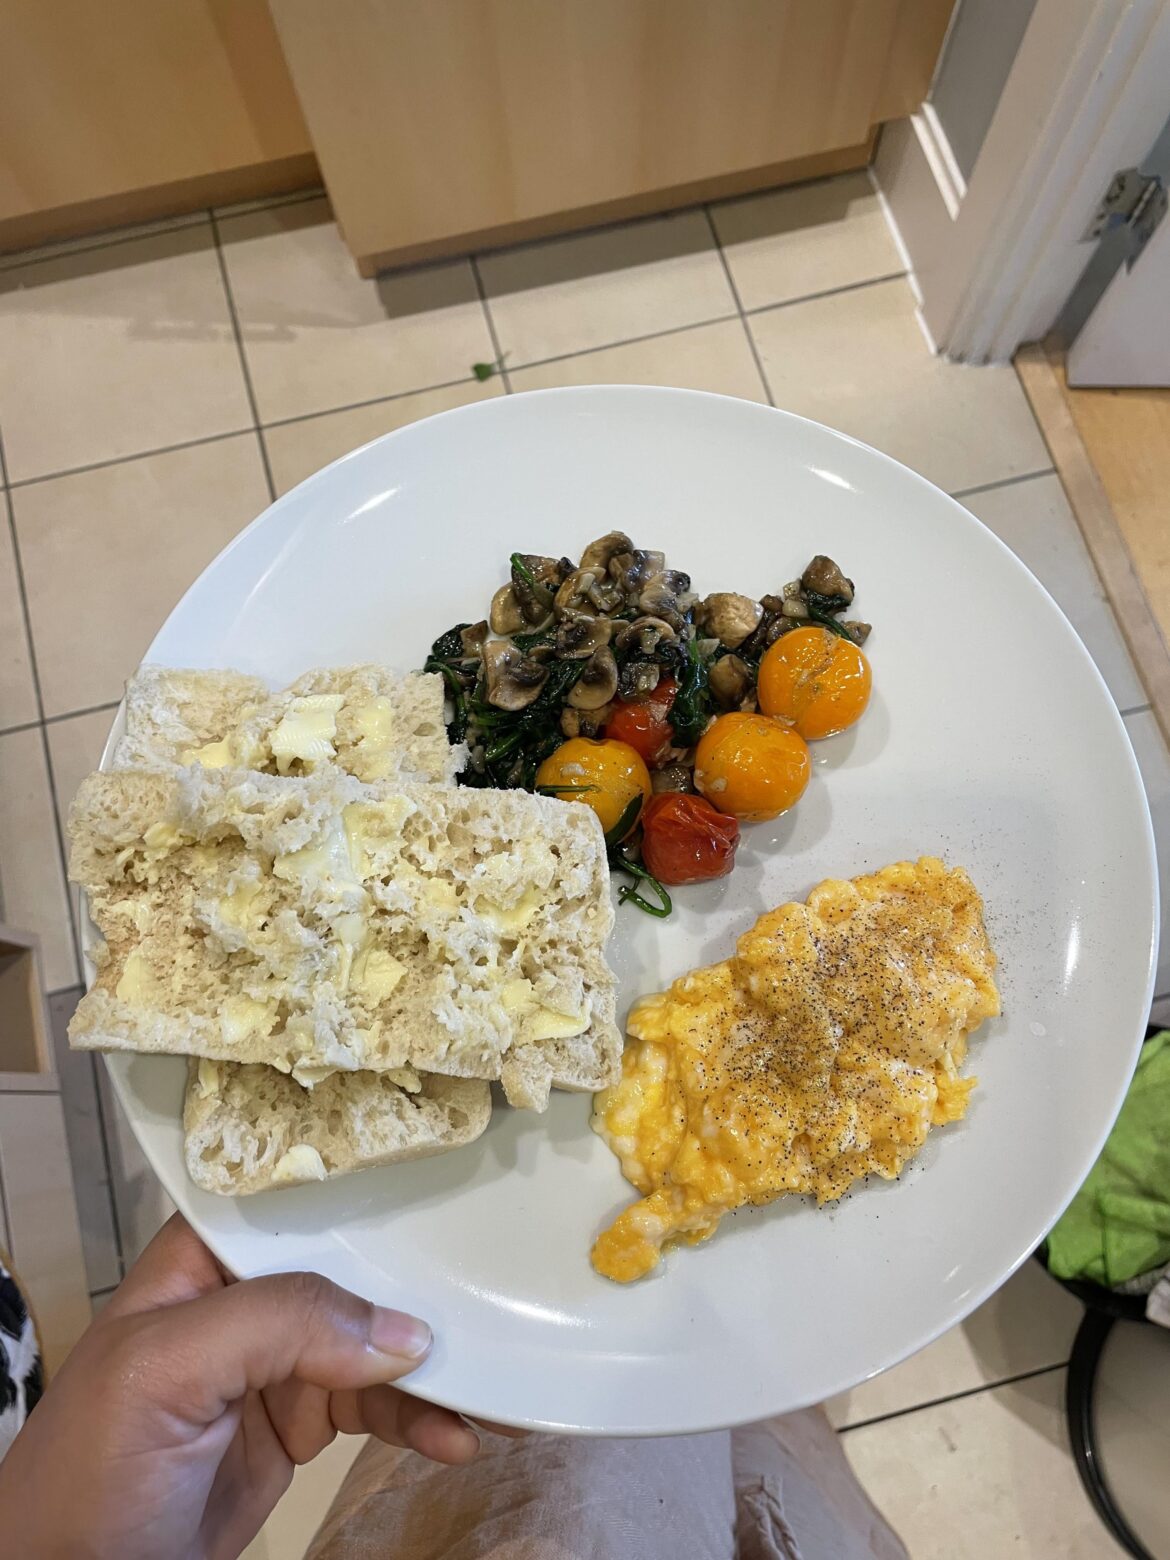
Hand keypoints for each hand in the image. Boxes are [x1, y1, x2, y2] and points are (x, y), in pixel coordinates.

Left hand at [0, 1214, 477, 1558]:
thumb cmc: (90, 1470)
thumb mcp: (165, 1372)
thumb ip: (275, 1323)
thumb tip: (402, 1330)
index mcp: (202, 1259)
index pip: (292, 1200)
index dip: (364, 1188)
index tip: (446, 1181)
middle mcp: (243, 1300)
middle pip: (351, 1270)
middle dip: (420, 1286)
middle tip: (493, 1302)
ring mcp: (273, 1367)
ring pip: (373, 1344)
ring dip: (432, 1367)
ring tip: (490, 1394)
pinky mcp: (297, 1428)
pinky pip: (376, 1409)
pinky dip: (420, 1420)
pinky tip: (454, 1437)